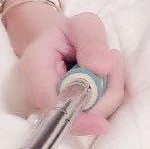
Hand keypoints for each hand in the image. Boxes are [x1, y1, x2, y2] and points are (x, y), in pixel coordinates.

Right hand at [18, 11, 124, 135]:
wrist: (58, 41)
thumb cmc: (70, 32)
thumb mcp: (84, 25)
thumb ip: (92, 42)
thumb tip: (101, 69)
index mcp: (35, 70)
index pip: (53, 106)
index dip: (78, 119)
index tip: (102, 123)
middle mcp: (40, 96)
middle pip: (77, 115)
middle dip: (107, 91)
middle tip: (113, 55)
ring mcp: (55, 108)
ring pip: (92, 116)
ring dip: (111, 88)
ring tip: (110, 58)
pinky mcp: (71, 113)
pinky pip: (97, 113)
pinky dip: (109, 93)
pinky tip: (107, 73)